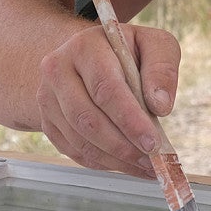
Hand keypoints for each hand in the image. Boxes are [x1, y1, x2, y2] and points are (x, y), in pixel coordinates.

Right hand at [34, 22, 181, 177]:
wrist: (93, 56)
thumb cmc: (129, 51)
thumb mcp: (154, 44)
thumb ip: (162, 68)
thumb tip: (160, 105)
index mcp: (85, 47)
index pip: (106, 89)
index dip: (130, 120)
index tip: (153, 142)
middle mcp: (58, 70)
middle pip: (88, 119)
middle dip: (123, 146)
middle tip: (152, 160)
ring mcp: (48, 98)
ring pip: (80, 139)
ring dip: (115, 158)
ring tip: (144, 165)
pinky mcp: (48, 121)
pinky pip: (74, 150)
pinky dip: (102, 162)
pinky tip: (126, 163)